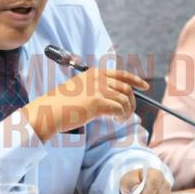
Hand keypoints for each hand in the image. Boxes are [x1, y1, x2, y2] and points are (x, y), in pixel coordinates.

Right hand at [22, 68, 147, 141]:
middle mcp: (98, 78)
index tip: (145, 87)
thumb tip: (115, 98)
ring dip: (126, 111)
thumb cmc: (61, 104)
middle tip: (129, 112)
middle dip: (132, 101)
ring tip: (120, 119)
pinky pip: (120, 109)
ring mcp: (98, 89)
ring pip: (125, 100)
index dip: (136, 80)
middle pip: (126, 88)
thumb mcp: (80, 90)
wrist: (49, 112)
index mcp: (94, 73)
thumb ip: (96, 89)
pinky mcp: (98, 101)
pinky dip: (122, 117)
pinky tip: (117, 121)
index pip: (121, 74)